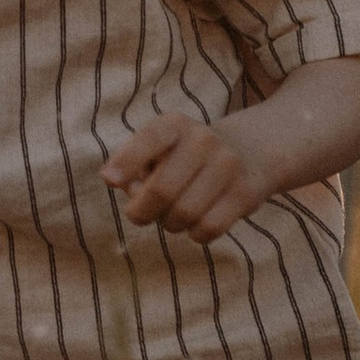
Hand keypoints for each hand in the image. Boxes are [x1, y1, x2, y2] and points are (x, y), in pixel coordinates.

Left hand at [104, 110, 273, 241]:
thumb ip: (137, 167)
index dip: (127, 160)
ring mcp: (228, 166)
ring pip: (184, 214)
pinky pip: (208, 228)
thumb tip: (126, 189)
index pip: (150, 138)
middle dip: (142, 211)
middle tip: (139, 215)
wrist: (249, 152)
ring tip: (172, 216)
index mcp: (176, 125)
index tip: (110, 179)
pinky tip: (195, 223)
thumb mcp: (161, 149)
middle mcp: (204, 140)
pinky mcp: (245, 193)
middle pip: (162, 190)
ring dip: (169, 224)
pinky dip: (194, 234)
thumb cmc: (186, 157)